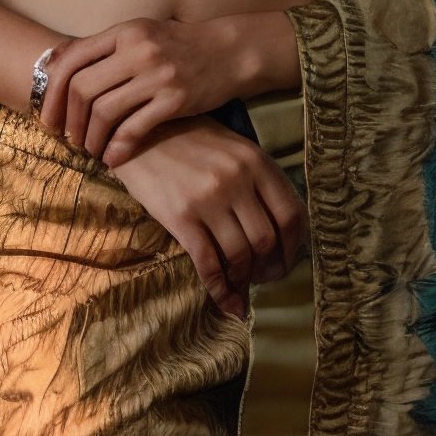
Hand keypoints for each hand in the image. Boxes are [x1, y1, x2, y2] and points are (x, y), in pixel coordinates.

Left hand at [37, 14, 244, 165]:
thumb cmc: (179, 45)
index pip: (72, 59)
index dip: (53, 92)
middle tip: (69, 139)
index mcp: (125, 31)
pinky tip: (114, 157)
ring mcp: (157, 75)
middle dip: (70, 120)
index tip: (49, 117)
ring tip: (91, 149)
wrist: (228, 51)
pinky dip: (118, 147)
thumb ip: (106, 48)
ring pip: (104, 111)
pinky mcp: (176, 100)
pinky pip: (135, 128)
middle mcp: (138, 50)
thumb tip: (59, 62)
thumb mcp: (141, 34)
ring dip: (90, 137)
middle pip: (83, 88)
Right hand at [108, 114, 310, 318]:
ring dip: (245, 279)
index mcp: (255, 160)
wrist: (141, 133)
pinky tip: (227, 302)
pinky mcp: (181, 216)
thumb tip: (281, 225)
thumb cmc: (189, 140)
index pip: (292, 214)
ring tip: (243, 285)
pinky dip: (222, 290)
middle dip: (271, 268)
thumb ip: (258, 178)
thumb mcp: (232, 147)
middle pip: (268, 240)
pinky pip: (209, 264)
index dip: (294, 246)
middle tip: (266, 278)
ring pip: (241, 255)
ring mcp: (209, 198)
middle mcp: (237, 179)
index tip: (287, 259)